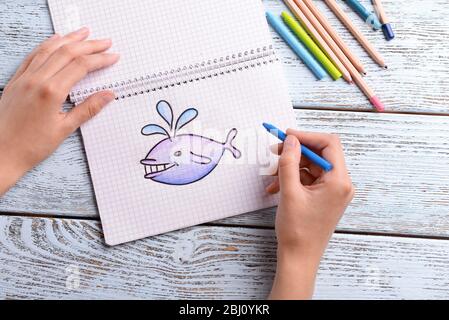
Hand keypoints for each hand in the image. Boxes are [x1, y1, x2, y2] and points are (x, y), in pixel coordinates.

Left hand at [0, 28, 119, 194]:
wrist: (1, 154)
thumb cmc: (30, 146)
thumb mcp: (64, 129)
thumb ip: (88, 109)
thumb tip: (107, 96)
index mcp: (50, 92)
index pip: (80, 66)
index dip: (99, 59)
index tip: (112, 56)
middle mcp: (36, 80)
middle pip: (67, 53)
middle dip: (89, 45)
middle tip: (105, 41)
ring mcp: (24, 78)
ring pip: (49, 49)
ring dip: (69, 39)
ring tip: (83, 33)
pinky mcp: (15, 81)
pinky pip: (32, 56)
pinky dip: (46, 45)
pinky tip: (54, 40)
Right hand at [267, 130, 354, 299]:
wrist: (299, 258)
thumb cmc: (297, 230)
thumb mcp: (289, 192)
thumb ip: (289, 162)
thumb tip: (290, 139)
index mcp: (339, 181)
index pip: (329, 144)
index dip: (306, 136)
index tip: (286, 136)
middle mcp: (341, 184)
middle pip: (319, 154)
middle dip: (295, 151)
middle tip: (274, 151)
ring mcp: (333, 191)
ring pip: (311, 166)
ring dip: (290, 166)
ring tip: (271, 175)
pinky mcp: (324, 197)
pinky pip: (308, 179)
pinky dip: (292, 178)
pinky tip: (274, 187)